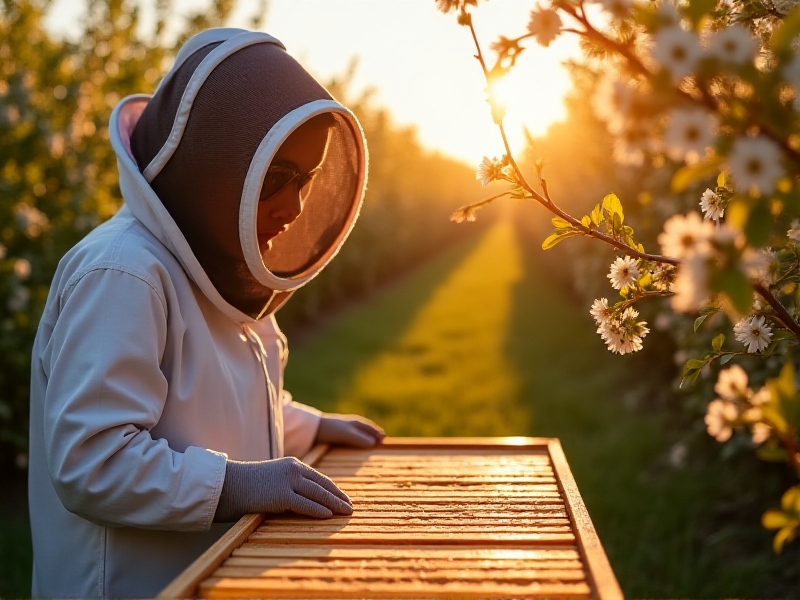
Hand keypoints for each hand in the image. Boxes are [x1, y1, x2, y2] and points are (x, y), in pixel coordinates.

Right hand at [214, 456, 352, 521]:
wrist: (227, 484)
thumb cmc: (247, 485)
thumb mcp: (273, 480)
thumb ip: (289, 485)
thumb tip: (303, 499)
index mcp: (292, 464)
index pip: (319, 478)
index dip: (333, 489)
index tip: (344, 497)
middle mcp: (293, 469)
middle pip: (323, 485)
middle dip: (338, 496)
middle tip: (350, 506)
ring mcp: (288, 481)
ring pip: (318, 494)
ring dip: (335, 504)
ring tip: (346, 512)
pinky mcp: (281, 495)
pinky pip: (305, 504)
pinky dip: (319, 510)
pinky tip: (329, 515)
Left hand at [315, 413, 385, 447]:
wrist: (312, 428)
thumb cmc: (331, 429)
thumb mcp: (348, 435)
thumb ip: (361, 439)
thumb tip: (374, 444)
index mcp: (354, 422)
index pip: (369, 427)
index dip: (376, 432)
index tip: (384, 438)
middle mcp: (349, 423)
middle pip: (364, 427)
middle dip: (372, 432)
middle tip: (381, 438)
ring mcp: (342, 427)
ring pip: (357, 430)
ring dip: (365, 434)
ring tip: (370, 440)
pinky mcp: (335, 433)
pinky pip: (350, 434)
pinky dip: (356, 437)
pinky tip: (353, 442)